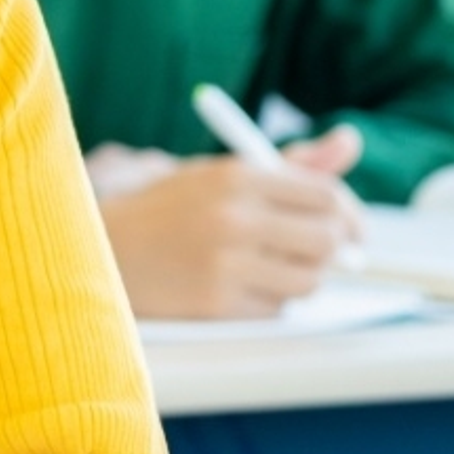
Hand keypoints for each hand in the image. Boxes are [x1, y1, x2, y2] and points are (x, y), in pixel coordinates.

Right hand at [97, 126, 364, 319]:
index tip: (350, 228)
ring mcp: (224, 263)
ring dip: (302, 277)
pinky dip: (270, 301)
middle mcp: (233, 217)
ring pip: (308, 280)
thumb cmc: (172, 207)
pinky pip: (276, 310)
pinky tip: (242, 285)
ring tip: (274, 267)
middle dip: (333, 249)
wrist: (102, 245)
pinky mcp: (214, 304)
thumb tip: (351, 143)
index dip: (348, 215)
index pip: (325, 196)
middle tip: (321, 251)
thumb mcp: (224, 173)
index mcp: (238, 175)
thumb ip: (292, 165)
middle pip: (326, 240)